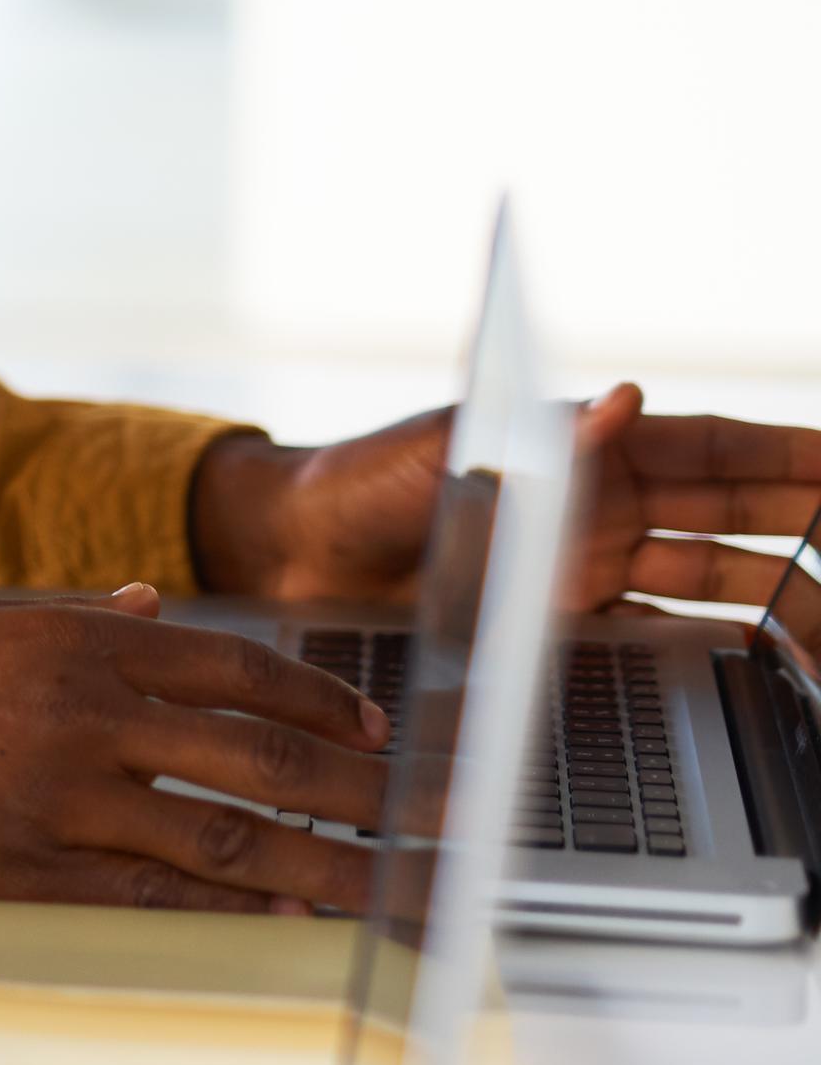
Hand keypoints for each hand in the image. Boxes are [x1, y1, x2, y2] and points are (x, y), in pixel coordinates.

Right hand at [0, 586, 390, 914]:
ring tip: (386, 883)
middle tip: (428, 811)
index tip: (369, 726)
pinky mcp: (22, 877)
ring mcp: (55, 802)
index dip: (320, 698)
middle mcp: (78, 716)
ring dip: (322, 862)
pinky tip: (282, 921)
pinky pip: (151, 900)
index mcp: (69, 642)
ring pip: (225, 838)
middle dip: (360, 788)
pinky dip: (229, 914)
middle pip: (258, 755)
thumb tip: (153, 608)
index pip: (235, 665)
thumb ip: (69, 616)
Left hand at [189, 391, 820, 610]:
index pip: (715, 447)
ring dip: (782, 602)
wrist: (295, 552)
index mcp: (586, 449)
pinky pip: (661, 635)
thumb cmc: (364, 480)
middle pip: (737, 516)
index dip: (790, 454)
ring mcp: (590, 568)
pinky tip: (769, 669)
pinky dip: (717, 652)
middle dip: (811, 527)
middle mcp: (604, 507)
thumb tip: (625, 395)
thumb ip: (545, 436)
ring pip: (715, 581)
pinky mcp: (563, 625)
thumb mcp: (454, 447)